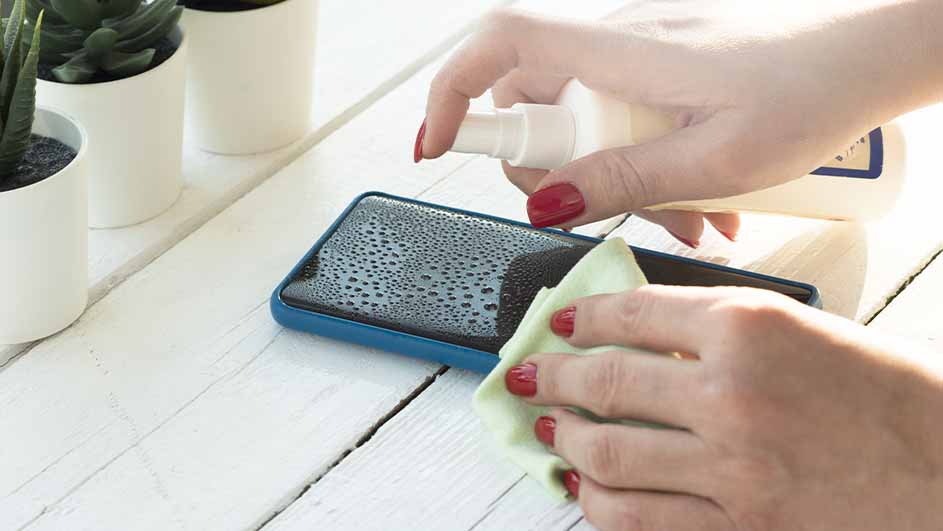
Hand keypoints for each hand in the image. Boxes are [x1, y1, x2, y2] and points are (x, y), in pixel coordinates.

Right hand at [417, 1, 942, 242]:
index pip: (498, 44)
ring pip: (582, 122)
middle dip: (557, 174)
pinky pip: (621, 119)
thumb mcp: (716, 157)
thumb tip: (545, 203)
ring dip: (612, 181)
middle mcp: (616, 45)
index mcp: (618, 52)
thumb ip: (624, 180)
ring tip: (690, 222)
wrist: (871, 50)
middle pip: (532, 106)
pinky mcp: (659, 70)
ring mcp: (637, 56)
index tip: (434, 146)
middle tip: (611, 213)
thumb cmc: (813, 87)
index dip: (448, 90)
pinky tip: (700, 203)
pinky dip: (642, 164)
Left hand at [505, 285, 942, 530]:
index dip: (582, 316)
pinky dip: (597, 500)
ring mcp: (729, 470)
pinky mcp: (735, 529)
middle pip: (605, 381)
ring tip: (548, 425)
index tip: (560, 322)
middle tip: (529, 374)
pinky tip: (584, 484)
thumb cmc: (893, 401)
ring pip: (607, 452)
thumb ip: (717, 329)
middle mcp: (731, 395)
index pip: (632, 312)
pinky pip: (637, 519)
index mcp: (751, 328)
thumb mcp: (805, 331)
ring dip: (564, 437)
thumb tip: (640, 332)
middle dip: (552, 376)